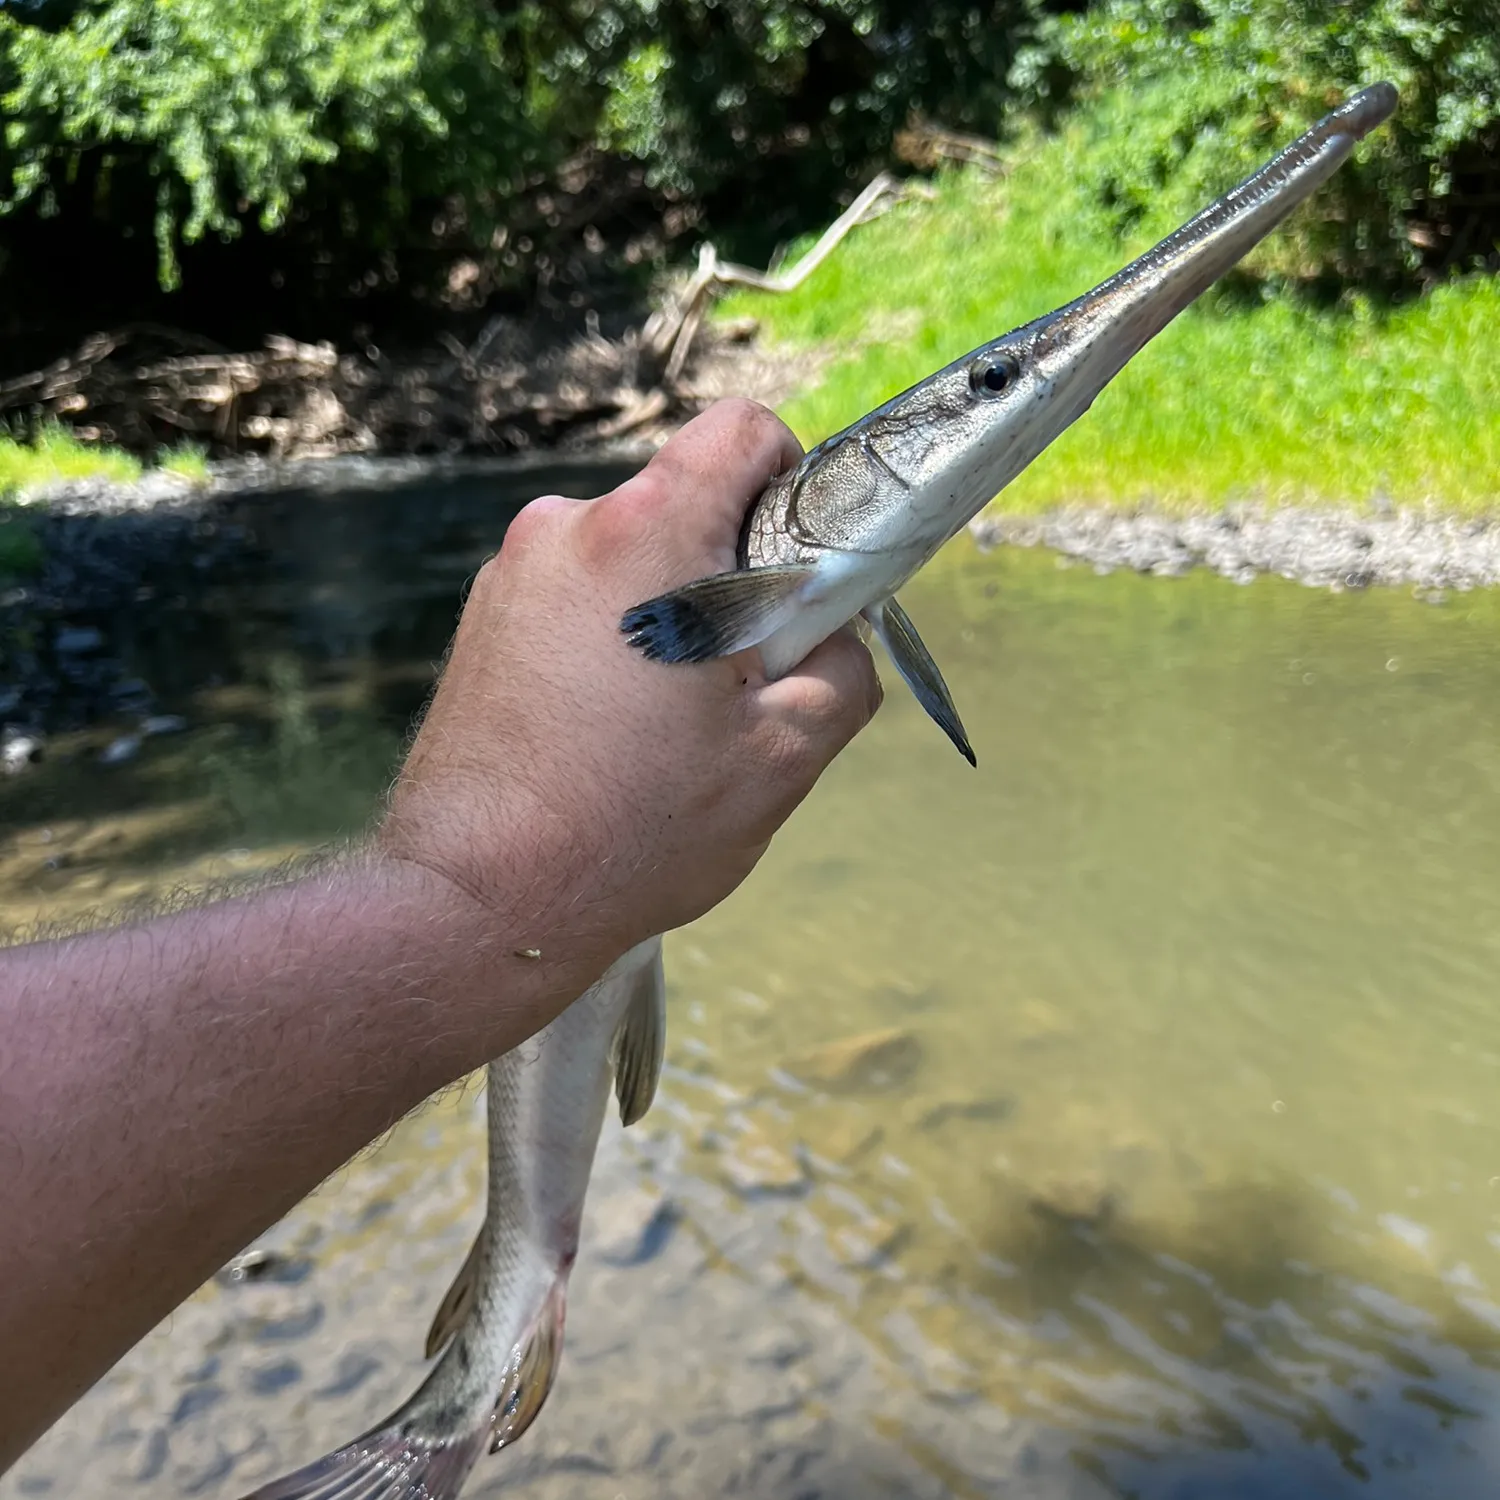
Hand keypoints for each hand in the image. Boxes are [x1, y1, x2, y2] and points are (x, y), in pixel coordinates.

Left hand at [380, 399, 881, 972]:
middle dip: (732, 573)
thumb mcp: (786, 755)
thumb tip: (835, 632)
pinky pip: (579, 599)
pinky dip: (612, 642)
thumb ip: (845, 666)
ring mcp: (511, 573)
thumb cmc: (633, 828)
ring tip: (664, 724)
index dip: (791, 482)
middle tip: (737, 680)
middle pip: (687, 505)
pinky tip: (608, 733)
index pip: (742, 431)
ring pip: (633, 559)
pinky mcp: (482, 622)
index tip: (794, 569)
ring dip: (669, 616)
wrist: (477, 900)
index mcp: (646, 534)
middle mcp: (566, 528)